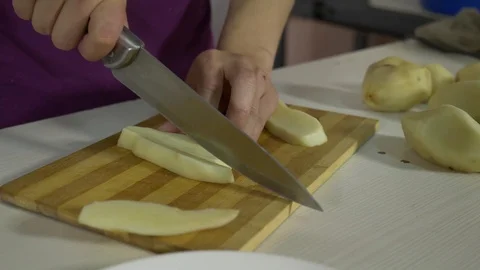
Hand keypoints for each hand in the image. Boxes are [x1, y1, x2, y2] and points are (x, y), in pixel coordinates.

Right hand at [12, 0, 126, 60]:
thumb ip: (114, 18)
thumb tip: (111, 46)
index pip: (102, 39)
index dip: (94, 49)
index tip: (91, 43)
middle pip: (62, 40)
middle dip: (68, 34)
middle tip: (73, 17)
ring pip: (40, 27)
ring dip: (49, 20)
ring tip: (57, 2)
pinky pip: (21, 11)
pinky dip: (30, 7)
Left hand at [159, 49, 278, 140]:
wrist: (244, 57)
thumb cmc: (213, 74)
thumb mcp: (195, 81)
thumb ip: (183, 105)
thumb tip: (165, 131)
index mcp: (215, 61)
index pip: (210, 93)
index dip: (205, 118)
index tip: (199, 138)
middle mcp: (245, 69)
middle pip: (240, 107)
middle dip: (231, 132)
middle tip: (220, 152)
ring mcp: (263, 83)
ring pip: (253, 118)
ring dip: (241, 139)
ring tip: (229, 155)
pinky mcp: (272, 98)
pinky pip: (261, 122)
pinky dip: (250, 137)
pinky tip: (241, 148)